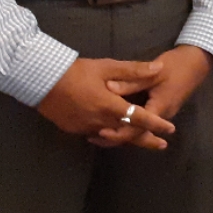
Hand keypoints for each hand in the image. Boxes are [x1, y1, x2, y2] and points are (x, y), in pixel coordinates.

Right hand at [39, 58, 174, 149]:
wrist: (42, 82)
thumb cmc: (77, 72)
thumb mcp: (107, 67)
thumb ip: (134, 70)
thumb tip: (159, 68)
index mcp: (110, 106)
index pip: (139, 119)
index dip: (156, 125)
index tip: (170, 130)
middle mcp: (100, 122)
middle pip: (127, 135)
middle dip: (146, 140)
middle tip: (162, 145)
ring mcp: (85, 128)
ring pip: (112, 137)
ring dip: (127, 140)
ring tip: (142, 141)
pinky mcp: (74, 129)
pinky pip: (97, 135)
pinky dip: (109, 136)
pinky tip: (114, 134)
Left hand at [91, 45, 212, 148]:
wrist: (197, 61)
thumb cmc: (177, 65)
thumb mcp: (154, 72)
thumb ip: (132, 82)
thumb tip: (108, 88)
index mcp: (160, 108)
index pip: (137, 128)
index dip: (119, 133)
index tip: (101, 132)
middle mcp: (162, 115)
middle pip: (138, 133)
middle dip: (118, 136)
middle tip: (94, 136)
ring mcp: (163, 112)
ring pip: (141, 128)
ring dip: (123, 131)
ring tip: (100, 131)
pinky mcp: (162, 107)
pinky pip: (144, 121)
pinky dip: (130, 123)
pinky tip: (117, 120)